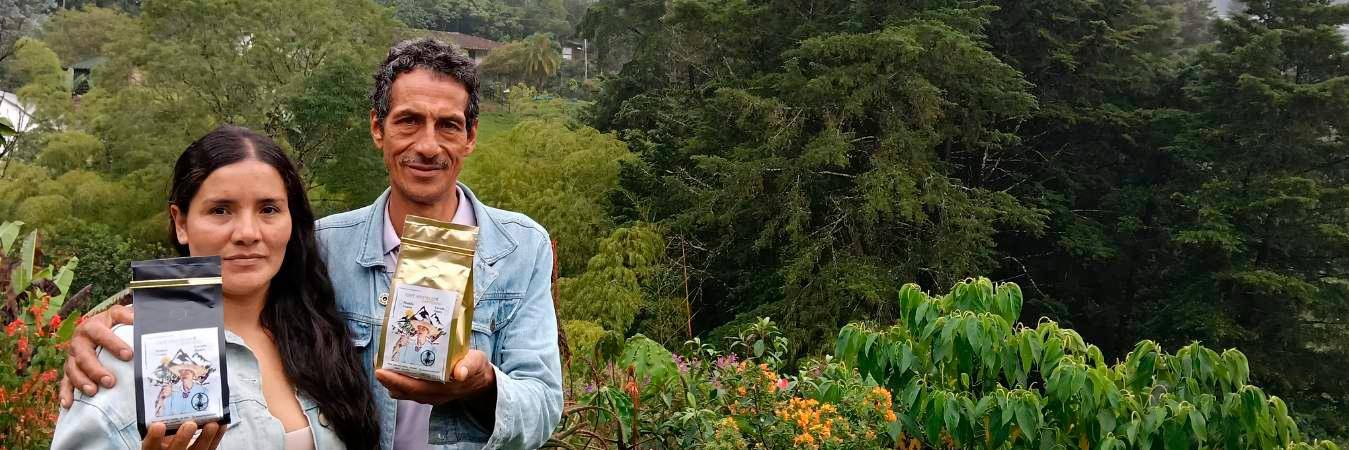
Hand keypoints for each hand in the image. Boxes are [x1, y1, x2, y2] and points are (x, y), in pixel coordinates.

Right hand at [60, 305, 134, 407]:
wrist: (93, 326)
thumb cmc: (111, 323)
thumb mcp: (117, 315)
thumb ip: (128, 315)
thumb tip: (141, 319)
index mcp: (91, 326)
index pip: (101, 334)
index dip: (113, 344)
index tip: (129, 355)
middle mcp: (78, 342)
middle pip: (84, 356)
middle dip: (96, 370)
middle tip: (110, 381)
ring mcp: (72, 357)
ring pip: (73, 370)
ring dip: (82, 382)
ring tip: (93, 392)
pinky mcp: (69, 369)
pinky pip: (64, 382)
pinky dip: (65, 393)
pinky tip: (68, 404)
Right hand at [141, 421, 223, 449]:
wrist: (174, 446)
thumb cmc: (162, 437)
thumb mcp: (157, 431)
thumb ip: (161, 421)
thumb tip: (168, 401)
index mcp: (154, 448)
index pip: (150, 446)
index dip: (154, 437)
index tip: (158, 425)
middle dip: (183, 438)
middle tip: (190, 424)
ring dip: (205, 437)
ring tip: (211, 424)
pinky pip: (210, 448)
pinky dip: (216, 436)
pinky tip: (220, 425)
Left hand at [376, 349, 495, 405]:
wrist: (480, 380)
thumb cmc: (476, 367)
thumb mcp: (476, 362)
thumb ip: (468, 365)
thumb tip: (459, 373)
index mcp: (444, 388)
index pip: (415, 387)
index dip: (396, 381)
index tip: (381, 371)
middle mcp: (434, 395)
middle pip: (404, 391)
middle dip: (388, 380)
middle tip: (376, 364)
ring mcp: (430, 395)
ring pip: (404, 392)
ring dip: (391, 381)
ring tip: (381, 365)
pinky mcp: (428, 392)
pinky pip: (409, 390)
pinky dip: (398, 381)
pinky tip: (393, 369)